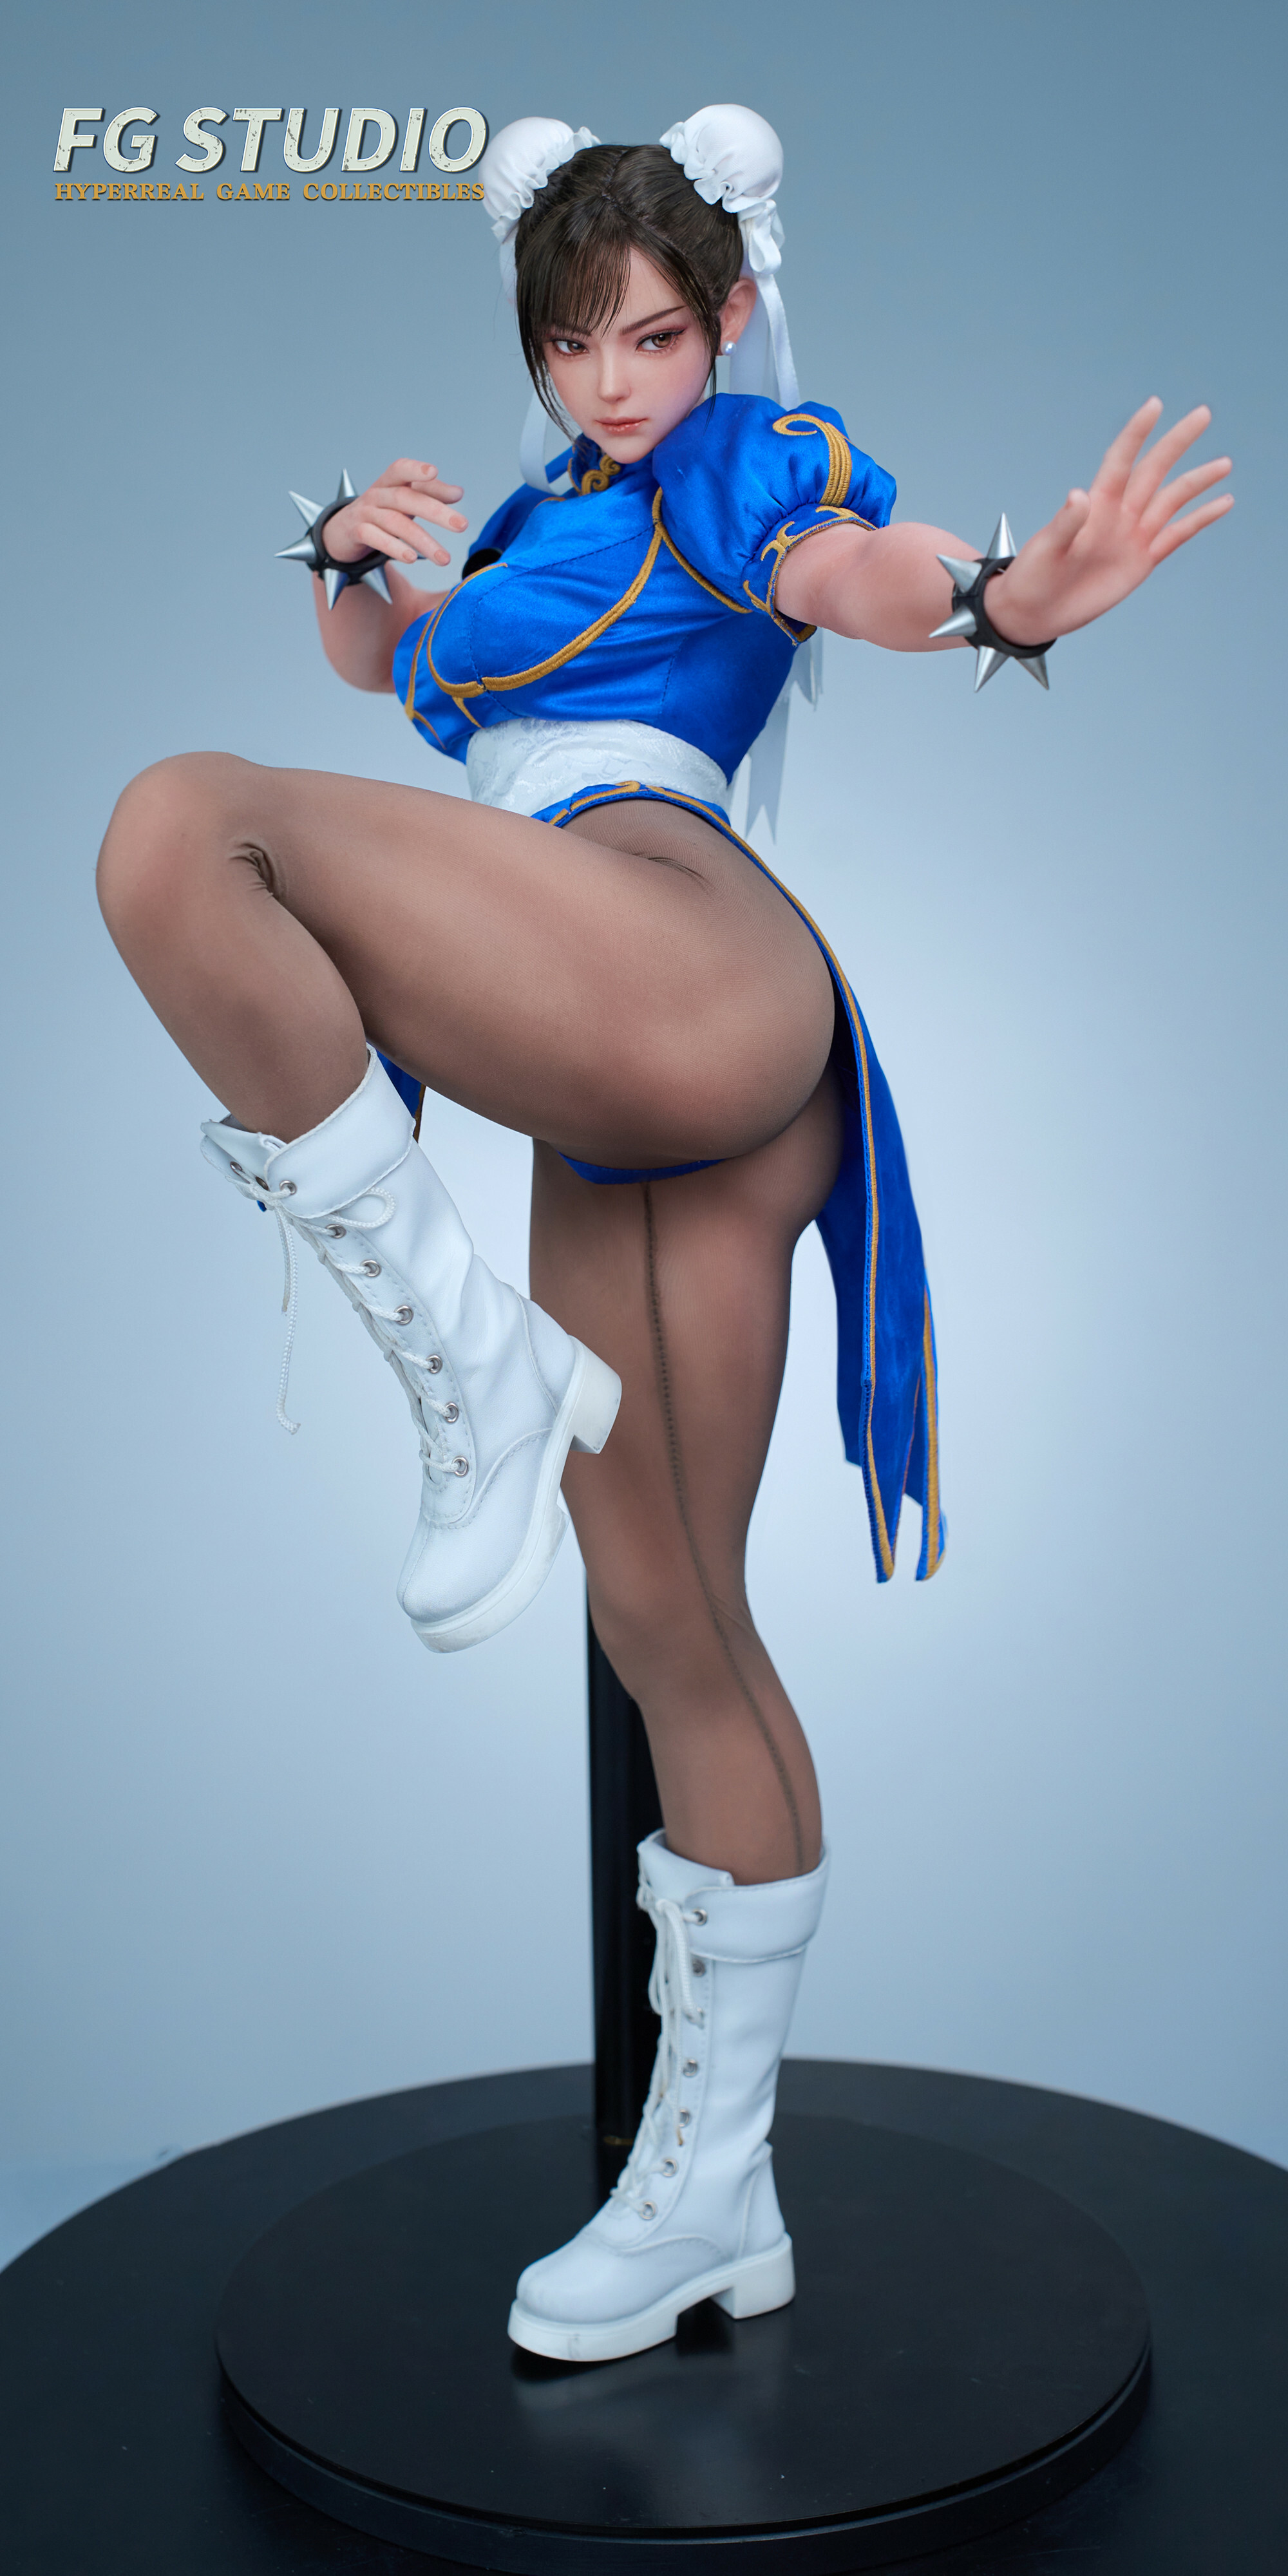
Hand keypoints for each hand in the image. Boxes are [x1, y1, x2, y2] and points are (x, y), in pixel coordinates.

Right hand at [322, 457, 467, 568]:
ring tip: (444, 558)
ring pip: (395, 523)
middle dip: (435, 511)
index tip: (434, 472)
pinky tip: (412, 558)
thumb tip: (457, 492)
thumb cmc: (382, 511)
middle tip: (462, 525)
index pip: (401, 469)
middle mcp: (377, 494)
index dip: (416, 469)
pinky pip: (376, 539)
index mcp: (390, 482)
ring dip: (423, 541)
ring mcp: (366, 513)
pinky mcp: (357, 533)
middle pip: (405, 498)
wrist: (344, 530)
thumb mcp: (404, 500)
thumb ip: (430, 494)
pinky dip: (394, 548)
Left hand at [985, 400, 1232, 648]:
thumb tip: (1079, 495)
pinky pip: (1178, 535)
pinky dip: (1201, 519)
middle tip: (1203, 414)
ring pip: (1173, 499)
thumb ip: (1065, 524)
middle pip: (1155, 469)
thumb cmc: (1032, 577)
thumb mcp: (1045, 550)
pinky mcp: (1142, 561)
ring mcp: (1133, 536)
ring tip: (1225, 463)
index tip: (1155, 404)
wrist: (1035, 612)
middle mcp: (1119, 514)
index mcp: (1095, 505)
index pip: (1121, 459)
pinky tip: (1224, 502)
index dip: (1137, 433)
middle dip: (1178, 441)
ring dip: (1198, 480)